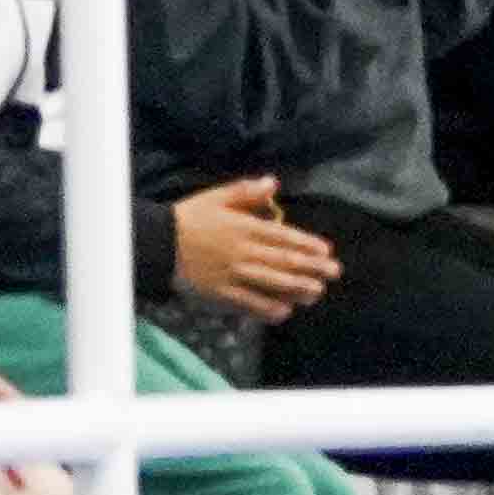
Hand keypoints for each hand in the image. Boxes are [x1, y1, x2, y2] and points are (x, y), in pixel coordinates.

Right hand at [167, 177, 341, 319]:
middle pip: (284, 261)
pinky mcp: (223, 294)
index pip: (283, 237)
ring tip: (317, 292)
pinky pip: (250, 304)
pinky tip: (285, 311)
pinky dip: (269, 308)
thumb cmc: (190, 217)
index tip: (326, 251)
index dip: (307, 245)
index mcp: (244, 227)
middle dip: (312, 268)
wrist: (160, 244)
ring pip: (273, 284)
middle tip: (333, 273)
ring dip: (298, 288)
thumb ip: (246, 191)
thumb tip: (273, 183)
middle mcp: (244, 252)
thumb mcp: (217, 196)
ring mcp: (234, 276)